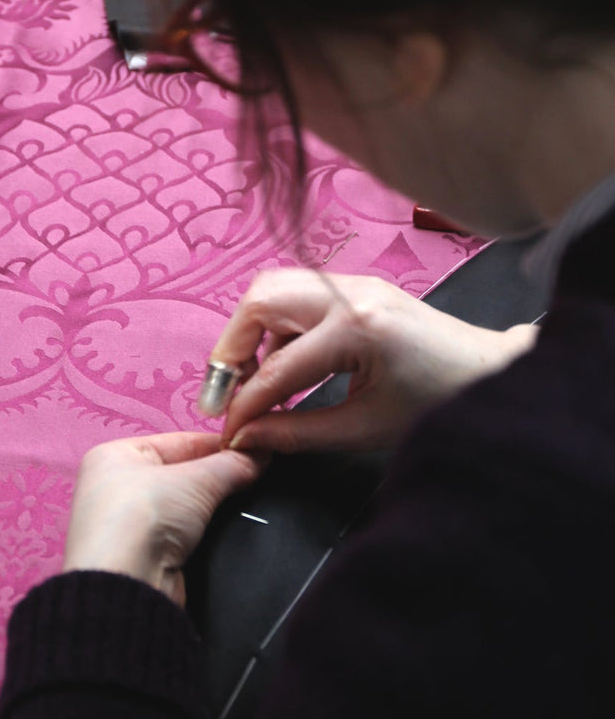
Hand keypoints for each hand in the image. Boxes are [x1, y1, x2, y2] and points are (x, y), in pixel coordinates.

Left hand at [62, 432, 263, 605]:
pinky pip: (183, 534)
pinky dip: (204, 532)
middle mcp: (116, 486)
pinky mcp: (144, 556)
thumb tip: (260, 454)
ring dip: (213, 505)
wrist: (127, 585)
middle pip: (182, 473)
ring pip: (185, 506)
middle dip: (218, 476)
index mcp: (116, 455)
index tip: (254, 448)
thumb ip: (231, 466)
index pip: (178, 442)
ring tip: (251, 498)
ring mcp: (129, 524)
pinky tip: (231, 528)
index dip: (217, 445)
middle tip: (258, 472)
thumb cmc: (144, 516)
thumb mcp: (195, 481)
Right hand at [214, 269, 536, 453]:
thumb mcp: (366, 428)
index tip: (227, 431)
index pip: (276, 367)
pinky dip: (277, 324)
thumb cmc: (440, 405)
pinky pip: (296, 293)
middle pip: (260, 300)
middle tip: (228, 391)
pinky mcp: (356, 285)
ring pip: (273, 288)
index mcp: (356, 329)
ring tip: (255, 377)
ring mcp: (353, 282)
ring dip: (252, 331)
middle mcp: (349, 292)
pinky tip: (285, 360)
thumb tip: (248, 437)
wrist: (493, 374)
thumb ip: (298, 432)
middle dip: (232, 348)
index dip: (244, 403)